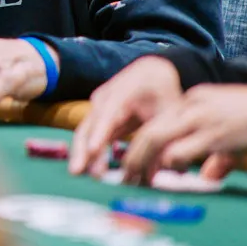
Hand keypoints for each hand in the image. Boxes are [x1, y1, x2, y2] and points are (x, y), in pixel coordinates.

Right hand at [68, 55, 181, 176]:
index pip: (108, 115)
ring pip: (85, 132)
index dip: (100, 133)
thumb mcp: (169, 113)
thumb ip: (164, 140)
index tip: (93, 151)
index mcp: (122, 93)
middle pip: (88, 125)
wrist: (151, 72)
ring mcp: (98, 107)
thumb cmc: (162, 91)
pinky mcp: (99, 117)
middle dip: (82, 148)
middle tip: (77, 172)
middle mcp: (103, 99)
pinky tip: (90, 169)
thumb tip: (162, 171)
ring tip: (80, 174)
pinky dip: (90, 151)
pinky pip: (91, 135)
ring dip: (82, 153)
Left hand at [121, 84, 246, 184]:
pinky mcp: (214, 134)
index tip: (131, 165)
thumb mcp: (229, 131)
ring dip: (144, 162)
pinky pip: (181, 150)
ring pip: (157, 138)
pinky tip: (172, 172)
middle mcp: (189, 108)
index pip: (154, 123)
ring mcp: (200, 119)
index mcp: (190, 103)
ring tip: (139, 179)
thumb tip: (208, 177)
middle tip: (127, 177)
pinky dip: (171, 163)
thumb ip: (215, 152)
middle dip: (134, 157)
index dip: (138, 146)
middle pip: (149, 132)